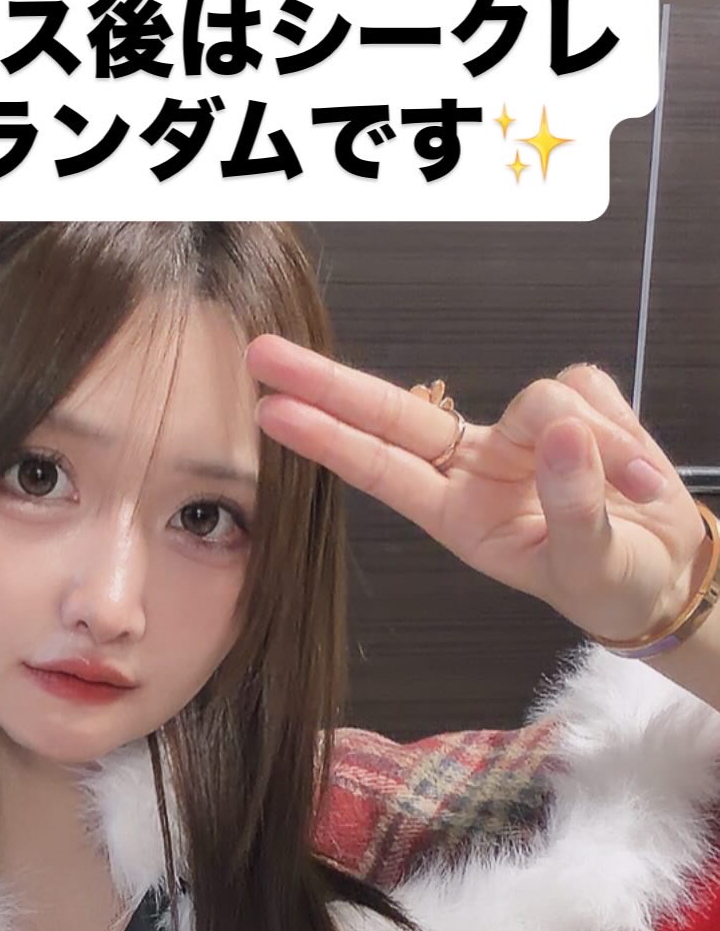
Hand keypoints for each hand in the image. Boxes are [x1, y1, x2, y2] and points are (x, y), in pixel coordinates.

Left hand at [243, 336, 709, 643]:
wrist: (668, 568)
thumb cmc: (611, 578)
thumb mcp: (590, 563)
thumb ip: (575, 505)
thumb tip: (561, 434)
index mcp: (459, 515)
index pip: (379, 468)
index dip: (325, 440)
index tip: (269, 411)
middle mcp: (475, 467)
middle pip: (393, 411)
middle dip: (327, 381)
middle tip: (261, 351)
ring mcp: (519, 433)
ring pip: (542, 402)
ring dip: (600, 443)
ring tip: (638, 489)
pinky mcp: (573, 403)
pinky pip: (589, 389)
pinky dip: (623, 429)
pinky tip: (638, 468)